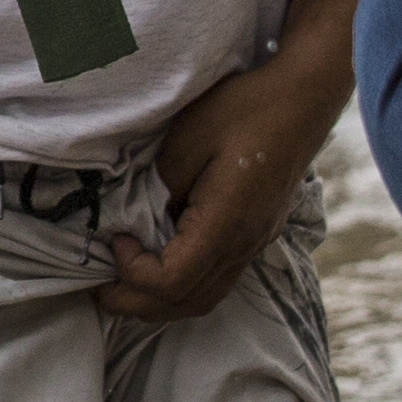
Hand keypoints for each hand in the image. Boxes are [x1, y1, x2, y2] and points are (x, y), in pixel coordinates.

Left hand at [100, 55, 344, 320]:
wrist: (302, 99)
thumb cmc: (244, 110)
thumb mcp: (187, 140)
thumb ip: (160, 186)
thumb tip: (138, 218)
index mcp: (226, 224)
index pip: (172, 281)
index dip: (133, 272)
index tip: (115, 237)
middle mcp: (244, 245)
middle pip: (187, 303)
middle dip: (136, 302)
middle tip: (98, 286)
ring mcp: (254, 243)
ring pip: (204, 298)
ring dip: (160, 302)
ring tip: (123, 283)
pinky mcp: (256, 234)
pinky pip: (217, 279)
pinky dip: (182, 286)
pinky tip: (158, 264)